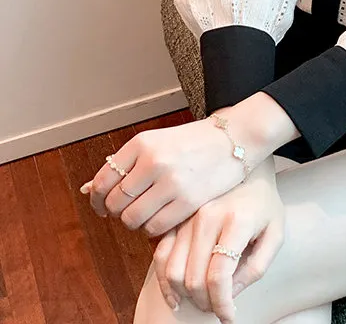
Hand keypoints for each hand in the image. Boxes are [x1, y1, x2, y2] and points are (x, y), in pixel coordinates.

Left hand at [82, 112, 254, 236]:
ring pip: (132, 219)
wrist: (235, 139)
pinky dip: (152, 228)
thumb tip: (88, 189)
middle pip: (116, 202)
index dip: (98, 198)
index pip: (103, 180)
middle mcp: (153, 161)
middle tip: (129, 209)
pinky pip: (154, 227)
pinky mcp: (187, 201)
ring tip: (147, 213)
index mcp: (142, 143)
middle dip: (117, 211)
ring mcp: (170, 183)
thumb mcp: (158, 142)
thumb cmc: (194, 141)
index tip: (104, 204)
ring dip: (134, 222)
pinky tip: (161, 217)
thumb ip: (125, 164)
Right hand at [152, 157, 284, 323]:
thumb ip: (258, 266)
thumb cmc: (263, 202)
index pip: (219, 275)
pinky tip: (177, 297)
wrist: (244, 164)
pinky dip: (165, 282)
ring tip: (204, 301)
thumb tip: (230, 295)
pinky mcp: (175, 219)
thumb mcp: (275, 232)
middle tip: (218, 308)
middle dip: (206, 302)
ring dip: (186, 296)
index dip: (222, 304)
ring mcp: (187, 217)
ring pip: (173, 271)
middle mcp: (207, 217)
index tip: (228, 317)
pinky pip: (160, 256)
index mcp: (236, 220)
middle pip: (194, 278)